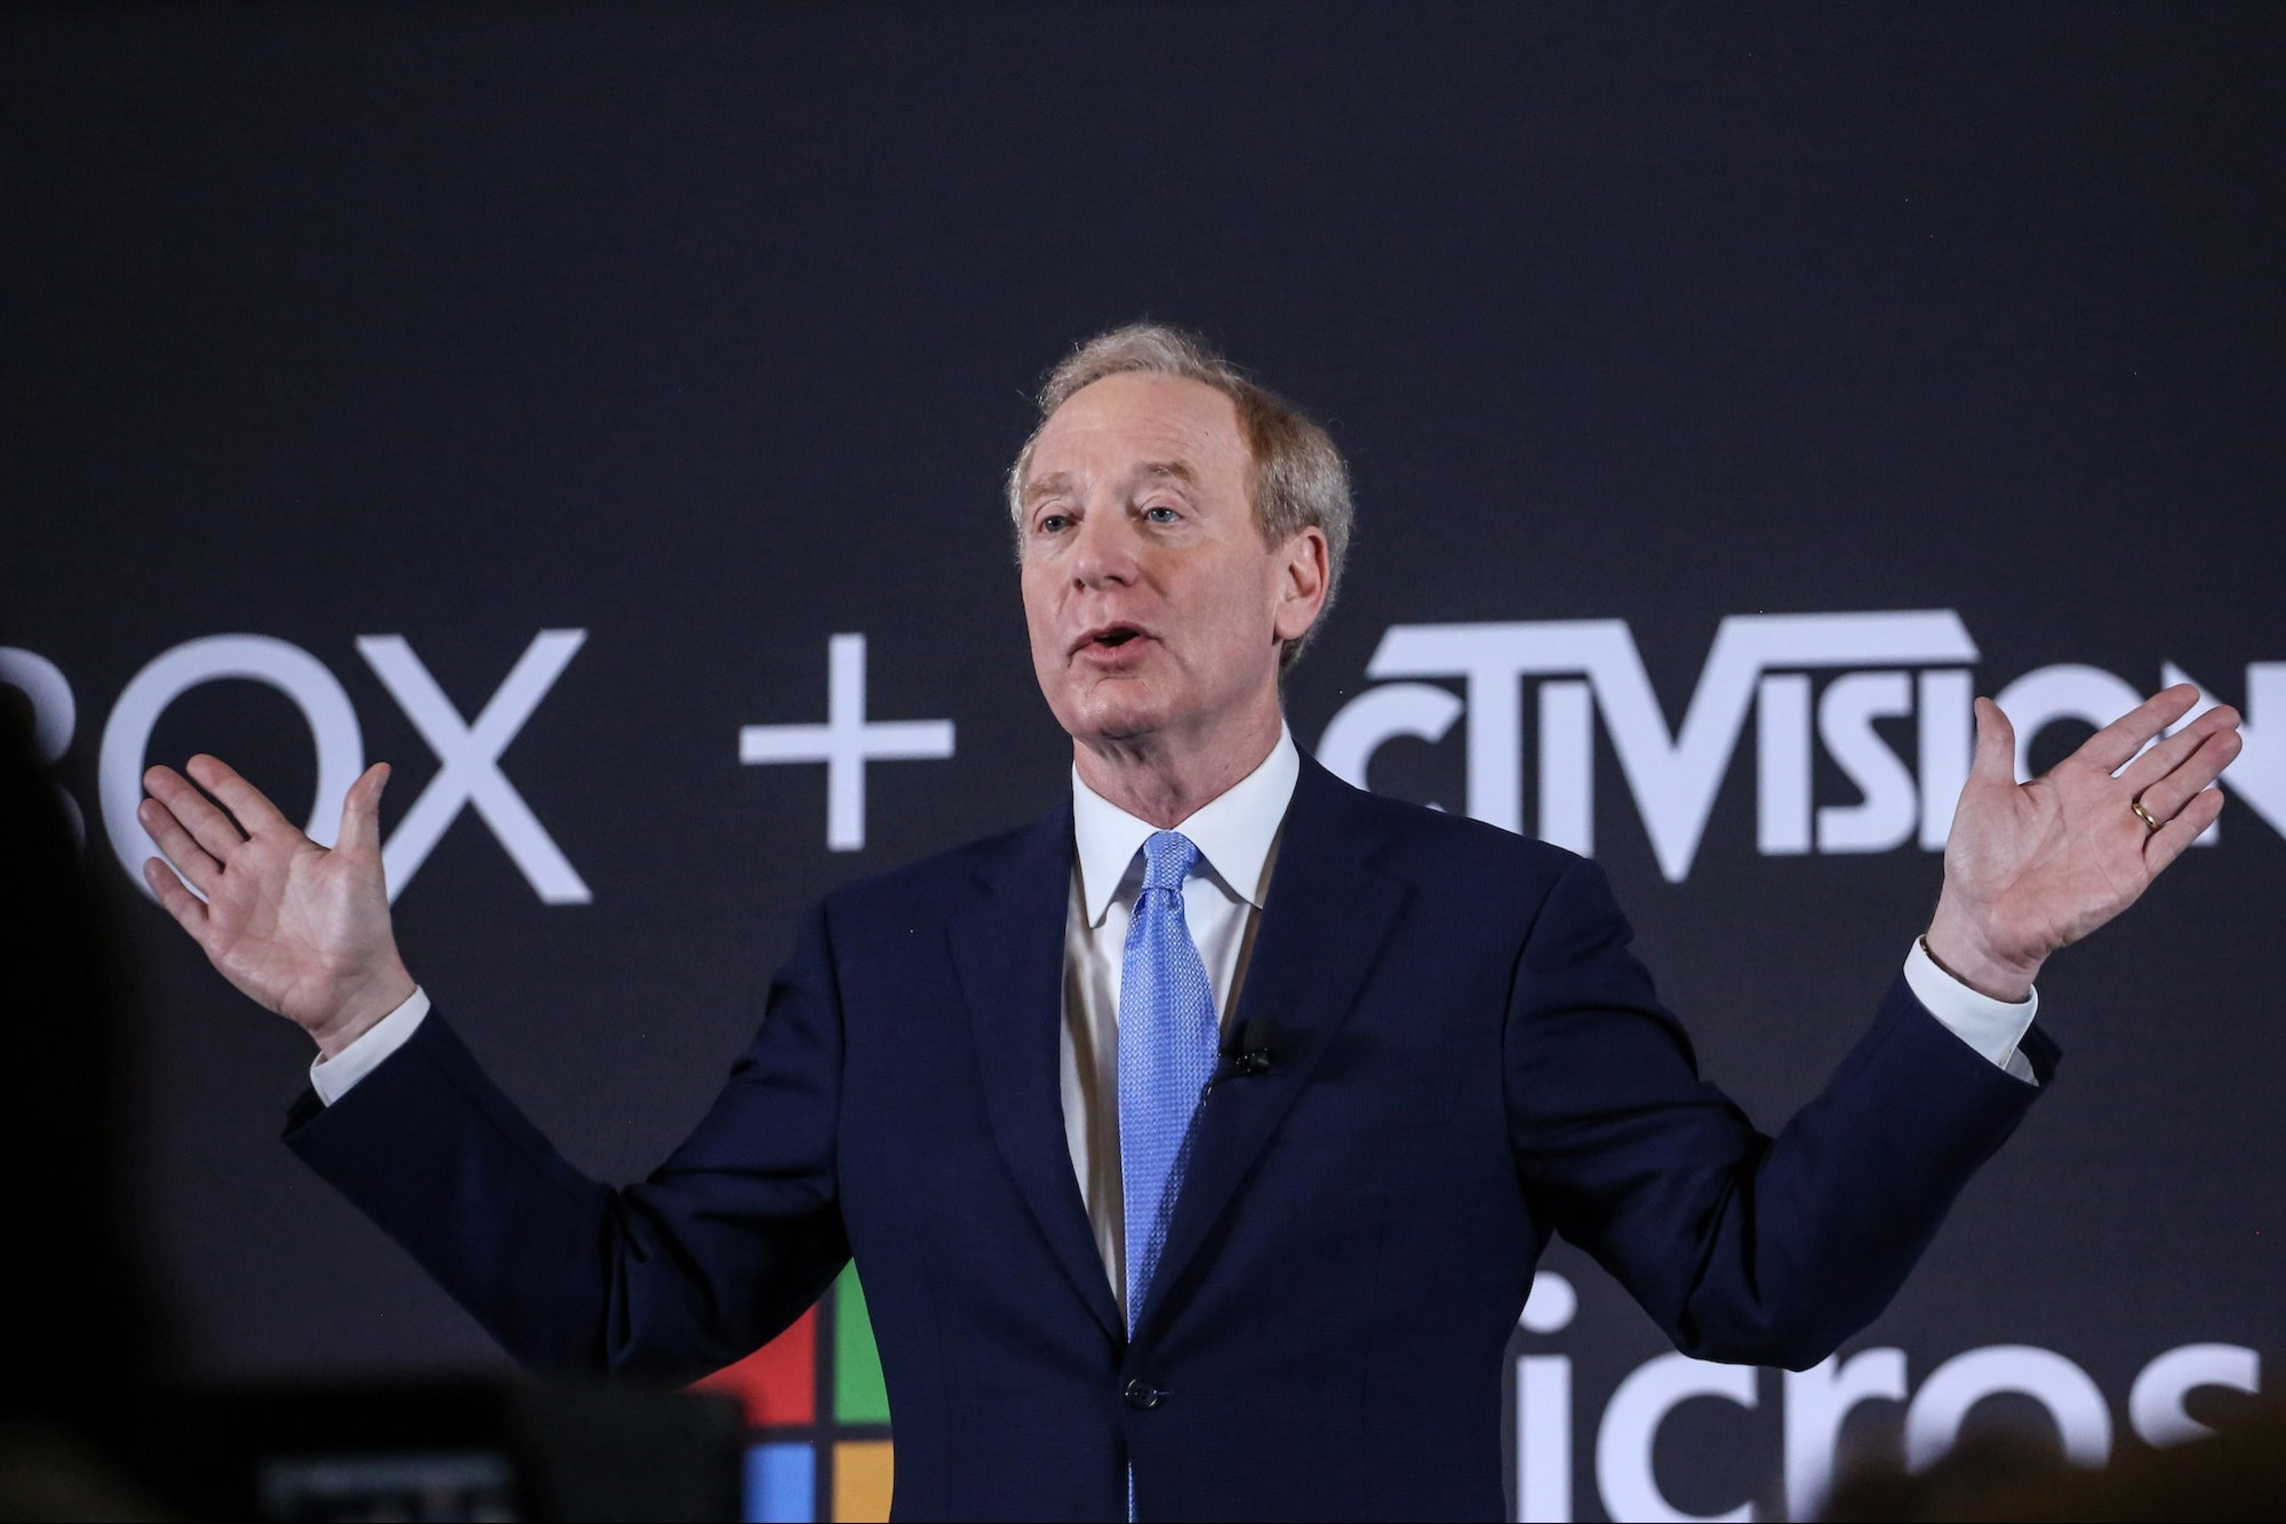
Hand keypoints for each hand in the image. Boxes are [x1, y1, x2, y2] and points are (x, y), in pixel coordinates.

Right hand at [140, 754, 413, 1058]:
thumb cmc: (364, 928)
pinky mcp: (220, 938)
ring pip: (192, 860)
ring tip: (146, 806)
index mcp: (288, 850)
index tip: (198, 762)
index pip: (247, 806)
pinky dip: (167, 887)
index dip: (223, 783)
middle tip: (155, 774)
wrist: (350, 988)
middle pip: (210, 827)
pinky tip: (152, 865)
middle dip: (182, 801)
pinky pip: (186, 906)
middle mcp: (258, 872)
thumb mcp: (362, 864)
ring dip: (168, 834)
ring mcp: (236, 904)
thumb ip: (359, 813)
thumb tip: (381, 769)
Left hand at [1925, 684, 2242, 1000]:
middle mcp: (2100, 806)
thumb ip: (1996, 747)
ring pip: (2170, 796)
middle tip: (2228, 713)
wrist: (1982, 918)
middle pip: (2157, 763)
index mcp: (2069, 782)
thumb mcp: (1984, 793)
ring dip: (2201, 769)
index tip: (2186, 694)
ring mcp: (2118, 839)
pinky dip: (2190, 822)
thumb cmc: (1975, 858)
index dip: (2154, 716)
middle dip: (2193, 738)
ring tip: (2231, 740)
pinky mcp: (2128, 874)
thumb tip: (1986, 702)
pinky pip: (2167, 843)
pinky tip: (2213, 797)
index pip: (2121, 740)